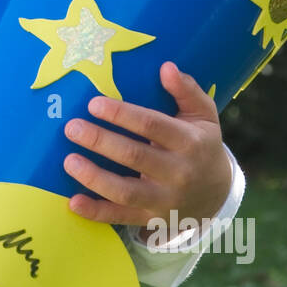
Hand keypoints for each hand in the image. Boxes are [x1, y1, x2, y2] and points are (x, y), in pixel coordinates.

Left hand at [61, 61, 231, 230]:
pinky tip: (73, 202)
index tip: (94, 104)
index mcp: (189, 142)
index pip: (152, 126)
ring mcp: (163, 200)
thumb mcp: (204, 117)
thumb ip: (187, 91)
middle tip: (72, 127)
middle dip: (100, 141)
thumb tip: (167, 67)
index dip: (122, 115)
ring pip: (125, 191)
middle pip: (134, 156)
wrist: (217, 194)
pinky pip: (120, 217)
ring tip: (68, 160)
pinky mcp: (150, 218)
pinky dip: (96, 212)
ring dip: (94, 177)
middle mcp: (178, 173)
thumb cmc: (202, 146)